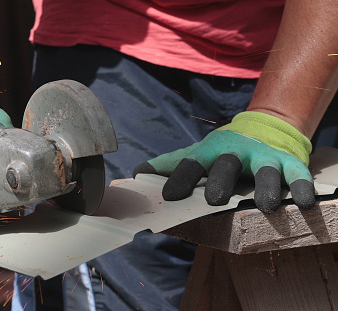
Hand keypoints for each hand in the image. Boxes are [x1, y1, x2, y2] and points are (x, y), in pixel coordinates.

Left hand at [133, 112, 314, 212]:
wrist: (263, 128)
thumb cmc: (222, 151)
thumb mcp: (197, 153)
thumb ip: (170, 164)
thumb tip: (137, 173)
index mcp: (209, 151)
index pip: (190, 163)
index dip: (179, 179)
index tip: (168, 197)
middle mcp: (236, 152)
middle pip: (226, 164)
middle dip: (220, 180)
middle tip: (214, 200)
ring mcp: (264, 156)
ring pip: (266, 170)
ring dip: (266, 186)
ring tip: (266, 204)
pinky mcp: (290, 162)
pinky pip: (298, 174)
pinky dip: (301, 186)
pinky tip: (302, 201)